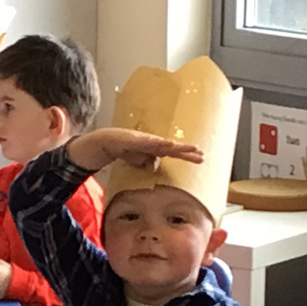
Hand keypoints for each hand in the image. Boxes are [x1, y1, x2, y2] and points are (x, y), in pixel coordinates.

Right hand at [66, 128, 203, 172]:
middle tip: (201, 153)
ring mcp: (145, 140)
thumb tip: (155, 167)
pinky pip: (148, 142)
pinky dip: (158, 143)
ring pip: (163, 144)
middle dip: (186, 150)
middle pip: (172, 147)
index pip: (174, 153)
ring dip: (176, 147)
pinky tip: (166, 145)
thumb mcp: (138, 161)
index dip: (186, 155)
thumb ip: (147, 163)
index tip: (201, 158)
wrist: (106, 142)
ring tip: (190, 149)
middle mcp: (153, 142)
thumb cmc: (123, 150)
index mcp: (155, 149)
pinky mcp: (135, 138)